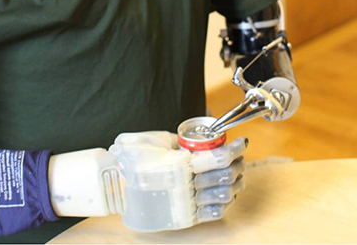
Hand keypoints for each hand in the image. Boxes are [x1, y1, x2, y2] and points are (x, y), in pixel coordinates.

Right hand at [108, 131, 247, 230]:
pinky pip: (214, 214)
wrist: (115, 187)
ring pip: (224, 196)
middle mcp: (185, 186)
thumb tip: (199, 137)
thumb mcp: (152, 140)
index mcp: (179, 164)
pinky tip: (227, 193)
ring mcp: (186, 204)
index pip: (218, 158)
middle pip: (225, 176)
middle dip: (239, 164)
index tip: (241, 142)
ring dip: (236, 184)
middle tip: (240, 157)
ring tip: (237, 175)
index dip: (235, 149)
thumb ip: (176, 140)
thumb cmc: (131, 160)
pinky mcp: (186, 218)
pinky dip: (226, 203)